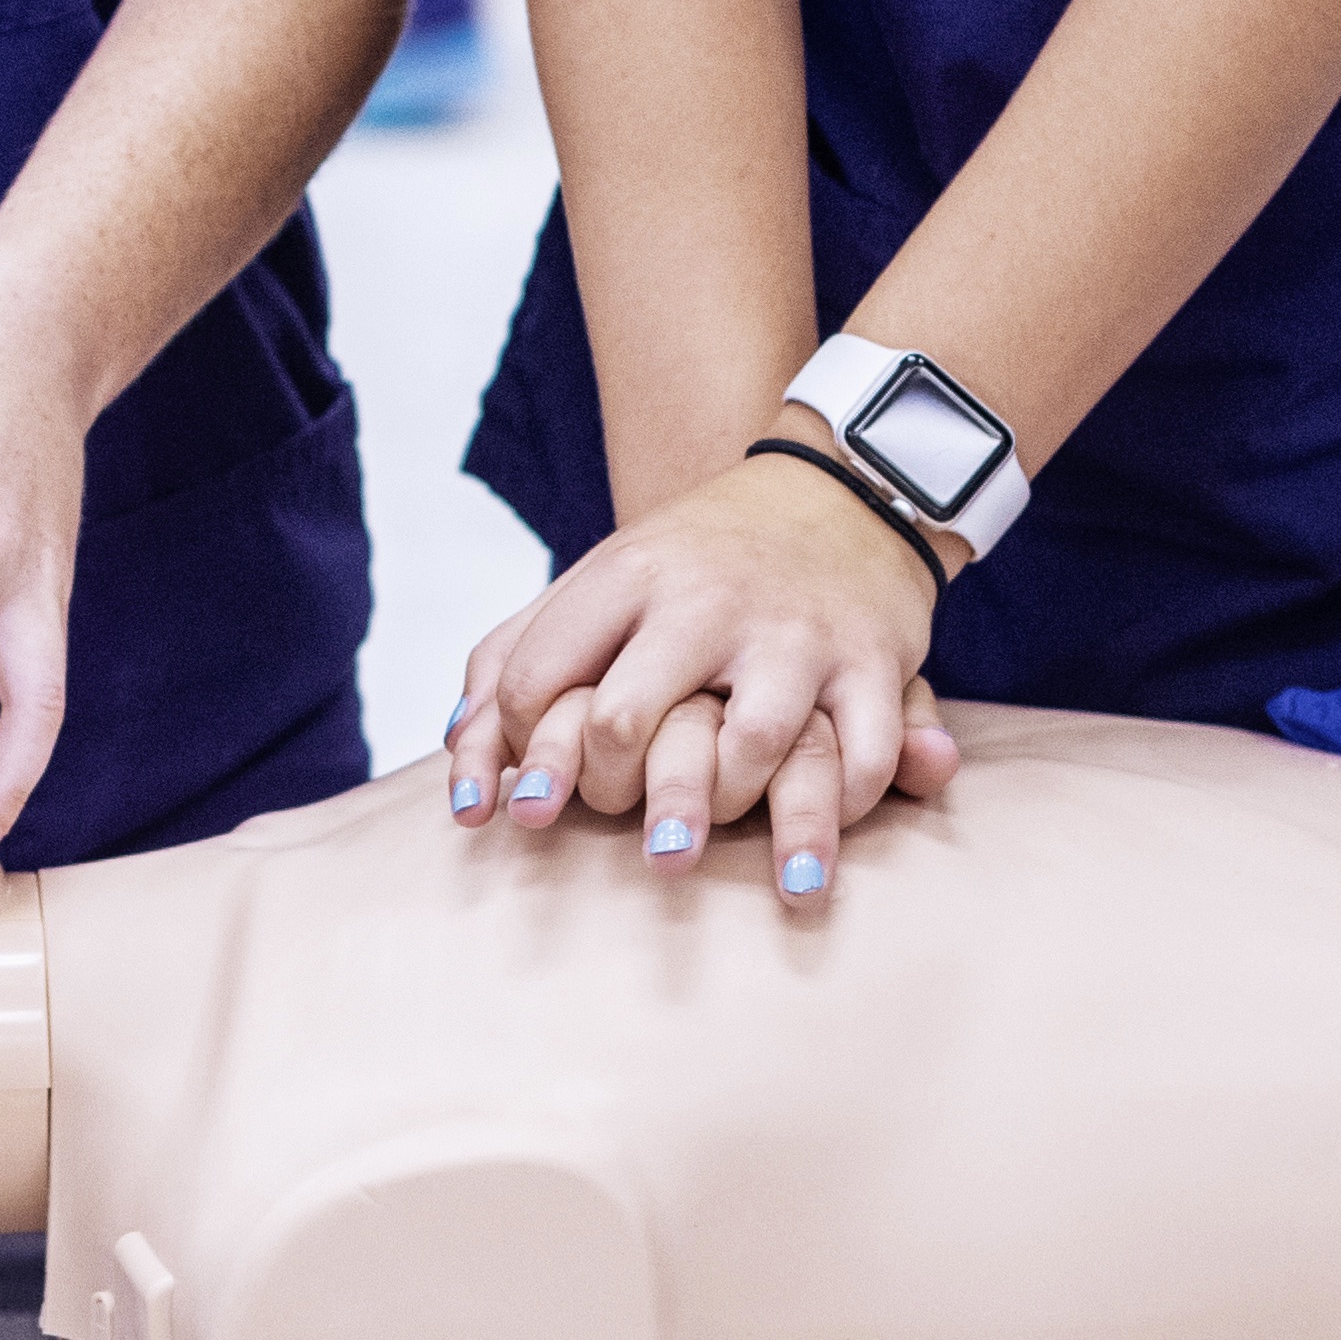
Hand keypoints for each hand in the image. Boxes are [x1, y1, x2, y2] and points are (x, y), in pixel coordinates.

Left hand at [443, 453, 952, 905]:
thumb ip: (508, 667)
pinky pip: (858, 763)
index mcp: (626, 574)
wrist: (836, 495)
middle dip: (606, 796)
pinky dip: (835, 817)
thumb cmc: (691, 567)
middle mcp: (707, 601)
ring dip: (716, 814)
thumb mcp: (594, 586)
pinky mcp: (874, 663)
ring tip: (706, 835)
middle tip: (622, 823)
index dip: (526, 754)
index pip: (536, 684)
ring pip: (743, 752)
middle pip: (622, 724)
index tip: (544, 788)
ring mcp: (794, 634)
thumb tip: (466, 795)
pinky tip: (805, 845)